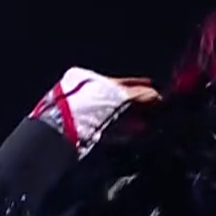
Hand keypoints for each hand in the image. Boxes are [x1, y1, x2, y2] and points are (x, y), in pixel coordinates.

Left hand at [31, 68, 160, 150]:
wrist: (58, 136)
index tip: (156, 93)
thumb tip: (155, 95)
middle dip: (138, 106)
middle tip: (157, 110)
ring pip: (113, 117)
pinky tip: (135, 135)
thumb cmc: (83, 108)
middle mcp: (83, 96)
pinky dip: (123, 133)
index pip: (119, 83)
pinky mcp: (83, 136)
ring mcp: (82, 116)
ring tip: (149, 125)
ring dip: (132, 120)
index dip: (140, 88)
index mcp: (87, 79)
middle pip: (117, 100)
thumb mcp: (113, 96)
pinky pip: (108, 133)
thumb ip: (136, 94)